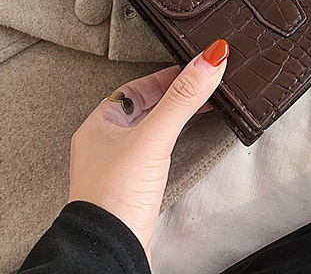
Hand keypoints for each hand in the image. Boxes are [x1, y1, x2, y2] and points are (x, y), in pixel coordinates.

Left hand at [68, 39, 228, 260]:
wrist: (109, 253)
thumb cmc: (116, 197)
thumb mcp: (154, 137)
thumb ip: (183, 97)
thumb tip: (211, 58)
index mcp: (99, 123)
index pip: (136, 87)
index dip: (165, 76)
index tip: (193, 69)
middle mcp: (105, 143)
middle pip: (145, 107)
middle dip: (174, 95)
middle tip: (203, 85)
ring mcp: (118, 167)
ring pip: (150, 130)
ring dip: (174, 117)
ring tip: (200, 106)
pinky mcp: (132, 189)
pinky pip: (155, 152)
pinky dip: (172, 141)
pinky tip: (185, 143)